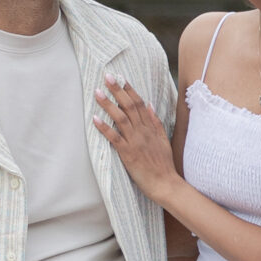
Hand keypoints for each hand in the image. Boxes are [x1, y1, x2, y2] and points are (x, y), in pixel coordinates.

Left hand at [94, 76, 180, 207]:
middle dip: (117, 90)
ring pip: (120, 118)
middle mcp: (142, 131)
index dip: (129, 90)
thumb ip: (155, 121)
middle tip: (106, 76)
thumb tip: (149, 104)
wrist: (166, 183)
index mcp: (150, 127)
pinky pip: (115, 138)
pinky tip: (95, 119)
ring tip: (97, 92)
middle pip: (129, 106)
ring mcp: (135, 142)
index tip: (121, 78)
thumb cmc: (163, 164)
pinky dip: (105, 128)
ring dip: (108, 104)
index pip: (139, 103)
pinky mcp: (128, 154)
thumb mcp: (163, 139)